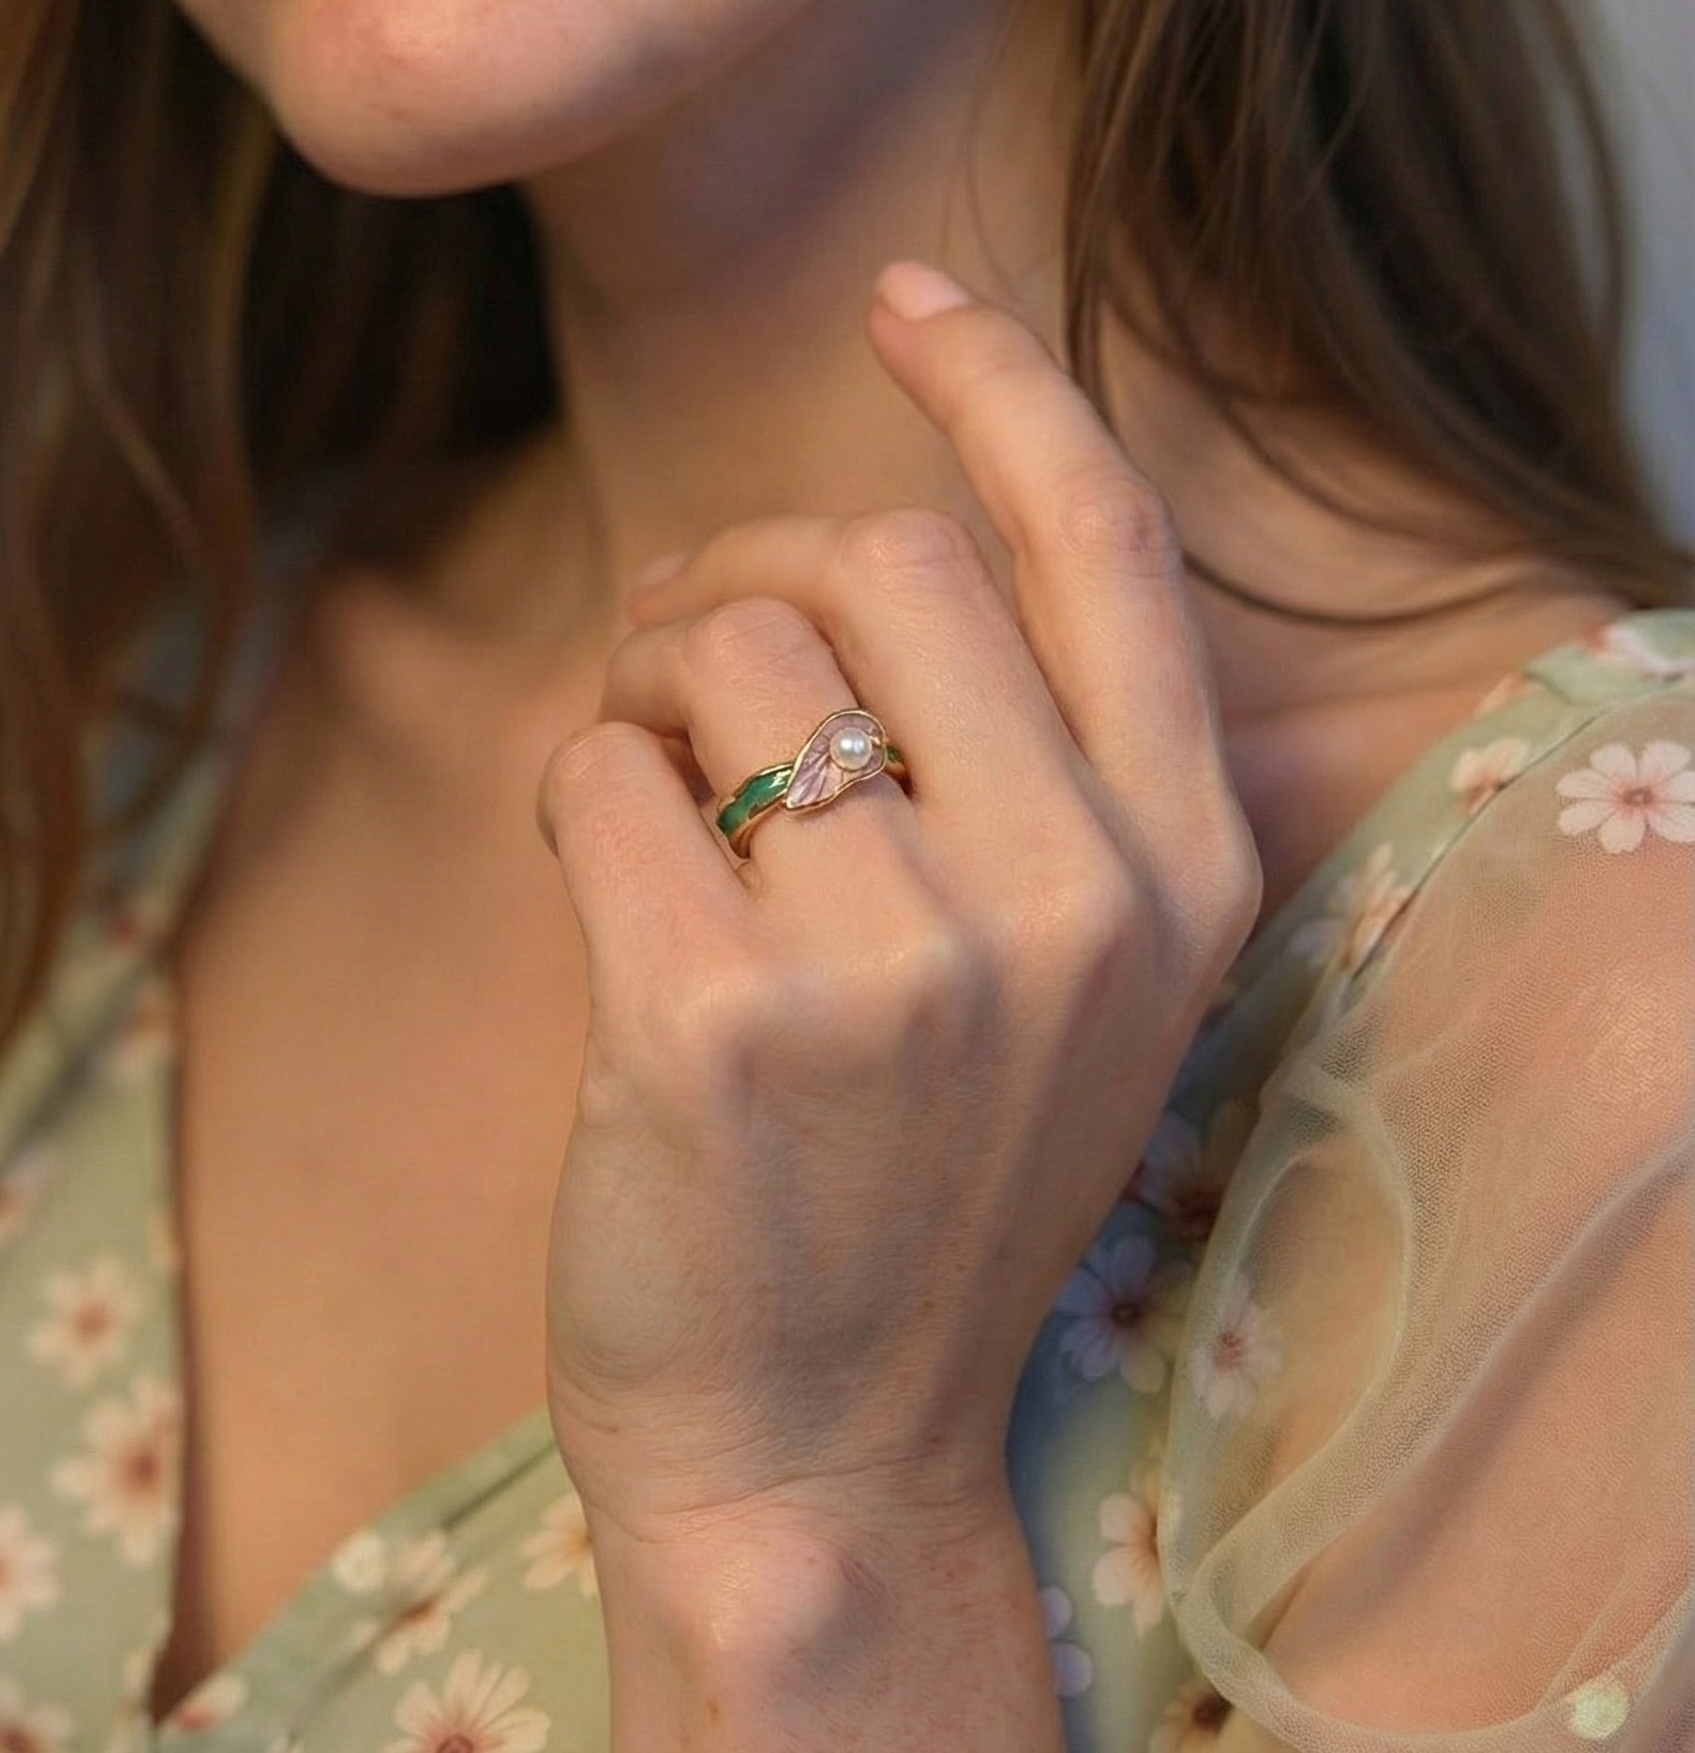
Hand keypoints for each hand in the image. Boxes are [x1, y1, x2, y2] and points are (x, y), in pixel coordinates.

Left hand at [534, 262, 1261, 1549]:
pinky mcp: (716, 1021)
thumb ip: (1038, 763)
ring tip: (654, 800)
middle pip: (876, 556)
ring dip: (648, 688)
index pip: (1099, 541)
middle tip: (686, 657)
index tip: (909, 297)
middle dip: (748, 568)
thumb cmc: (923, 1183)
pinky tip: (600, 888)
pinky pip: (600, 767)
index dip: (1000, 384)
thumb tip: (864, 530)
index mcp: (1179, 863)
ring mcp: (902, 963)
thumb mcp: (1069, 979)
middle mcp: (1073, 896)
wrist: (821, 1454)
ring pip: (720, 647)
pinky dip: (574, 789)